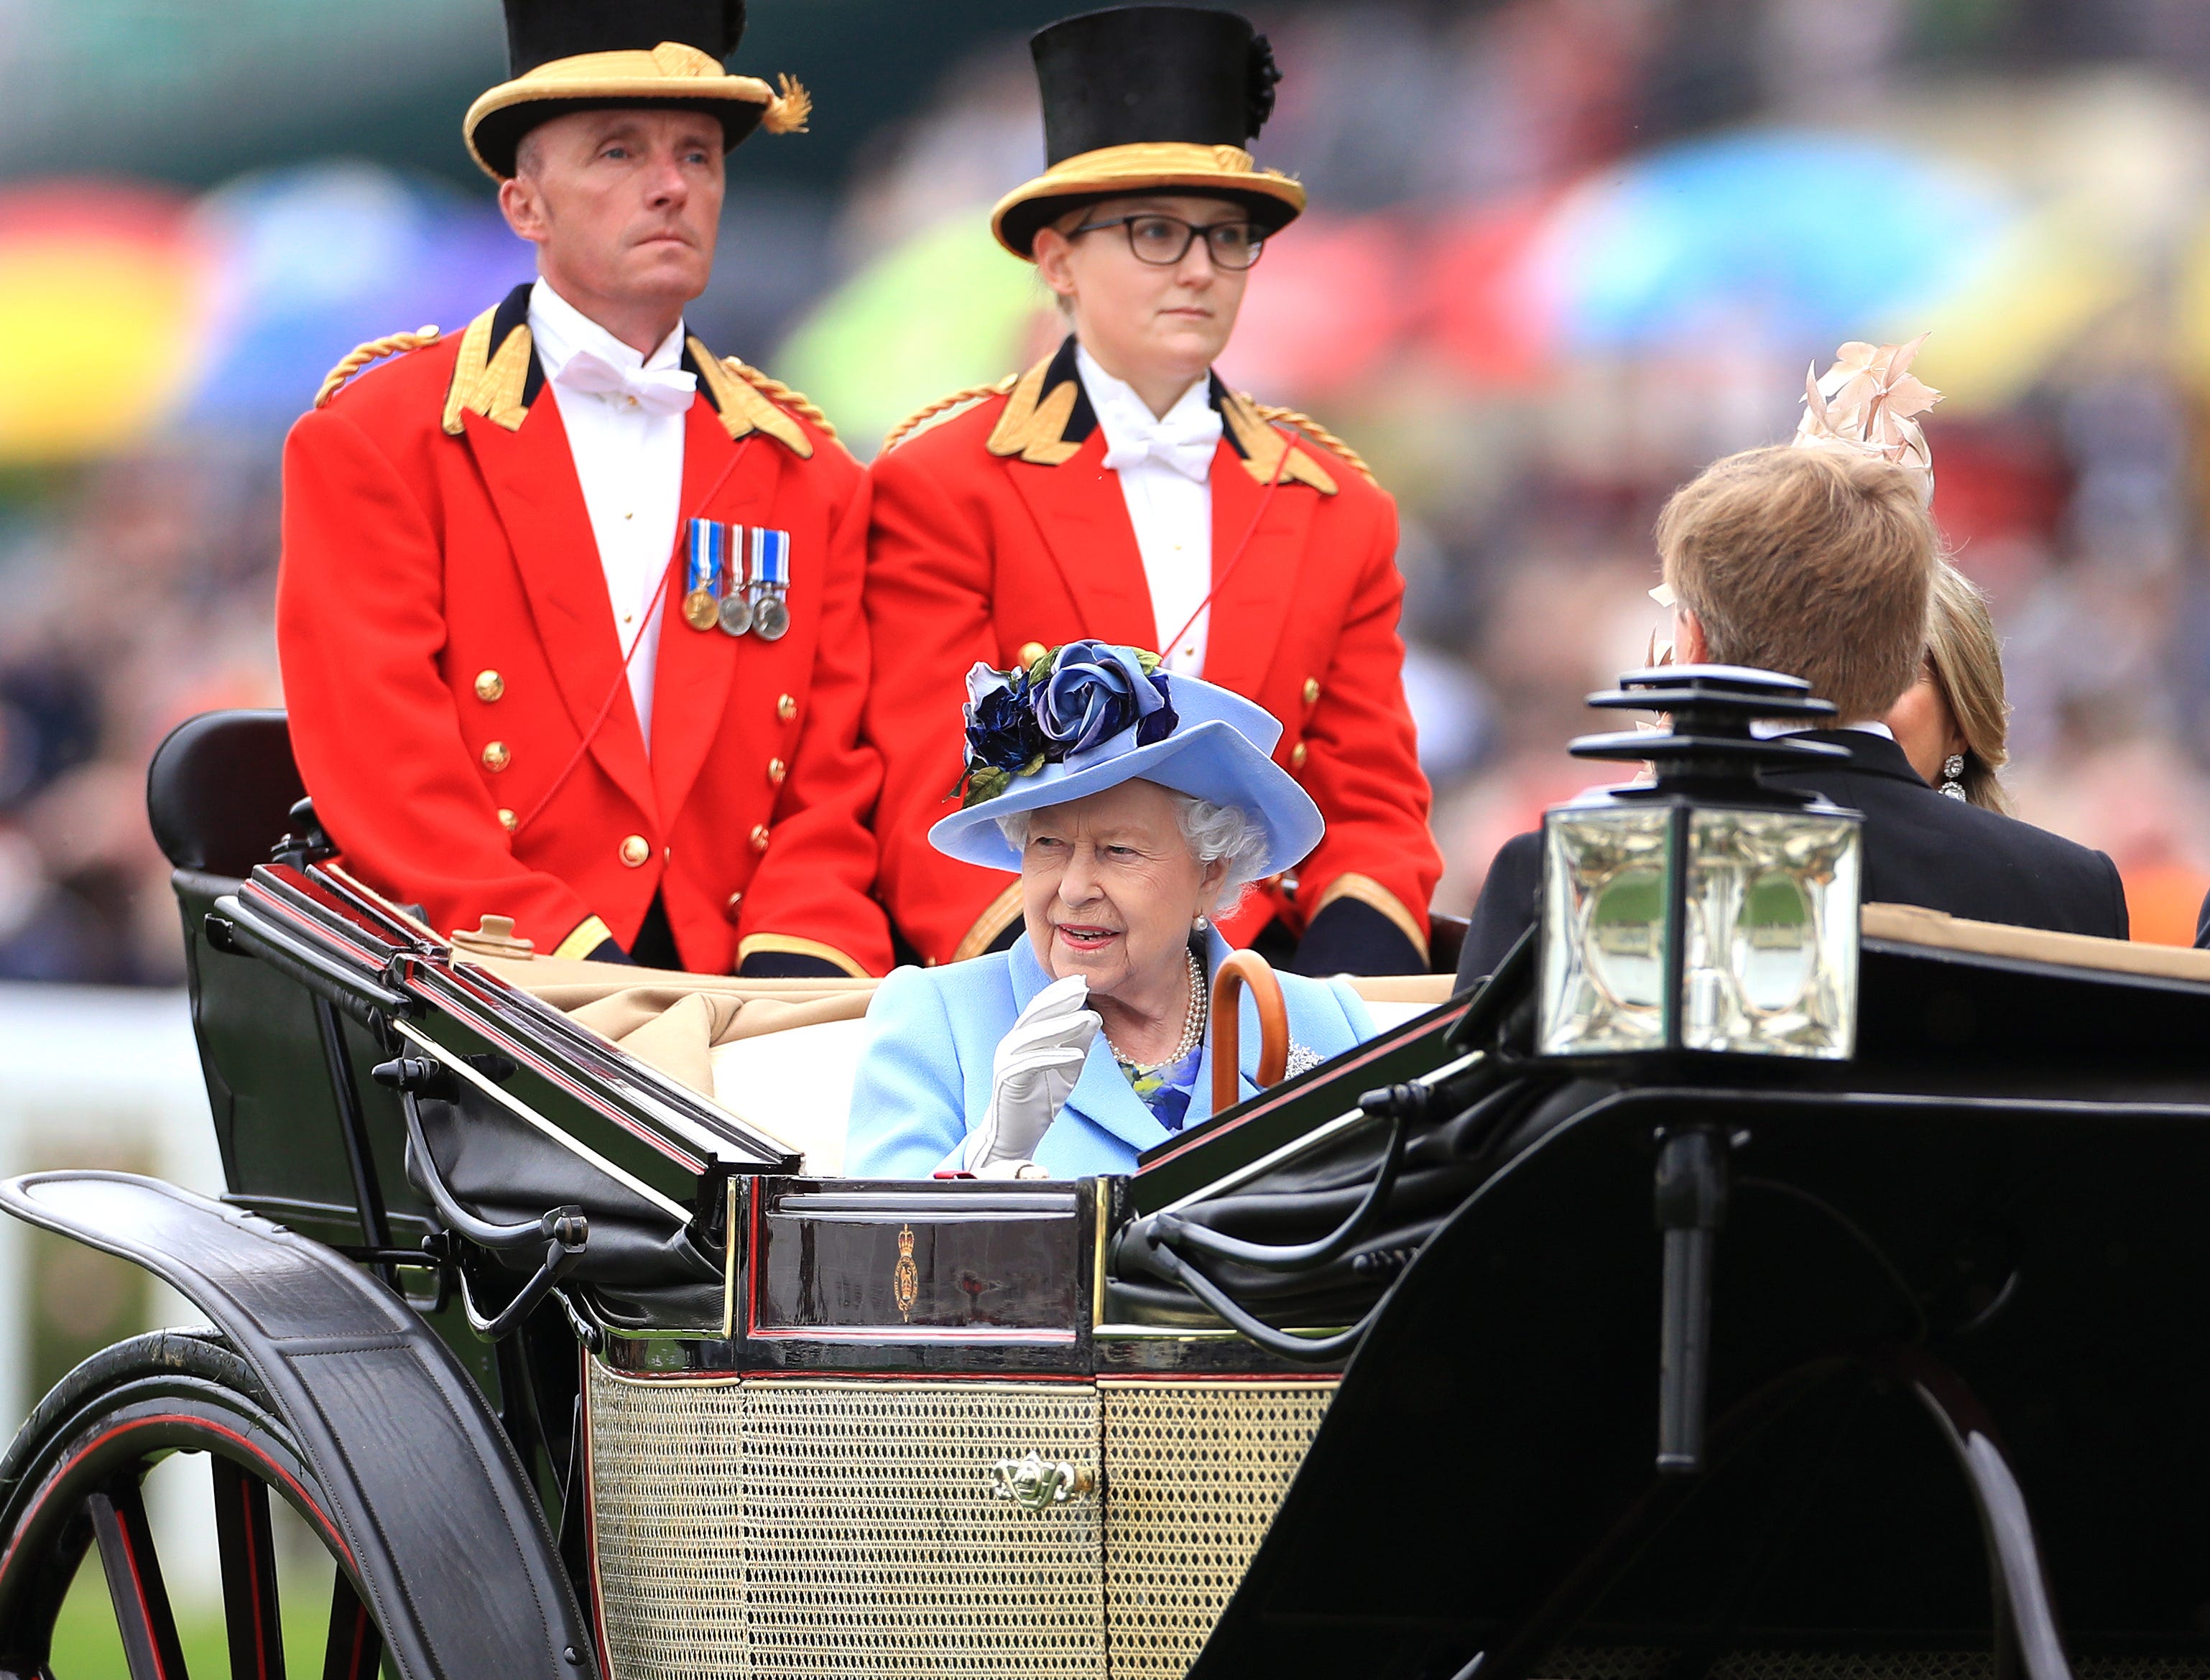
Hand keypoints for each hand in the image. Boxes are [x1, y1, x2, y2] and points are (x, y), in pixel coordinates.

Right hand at [965, 975, 1100, 1171]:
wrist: (1016, 1136)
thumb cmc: (1040, 1100)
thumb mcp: (1066, 1067)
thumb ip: (1077, 1042)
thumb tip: (1093, 1017)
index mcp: (1022, 1038)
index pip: (1040, 1009)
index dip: (1059, 993)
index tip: (1081, 979)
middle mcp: (1011, 1044)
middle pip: (1034, 1015)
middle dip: (1059, 999)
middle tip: (1082, 986)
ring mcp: (1007, 1061)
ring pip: (1034, 1036)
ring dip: (1062, 1026)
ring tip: (1087, 1018)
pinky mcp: (1008, 1080)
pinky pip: (1032, 1064)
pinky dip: (1055, 1057)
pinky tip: (1076, 1054)